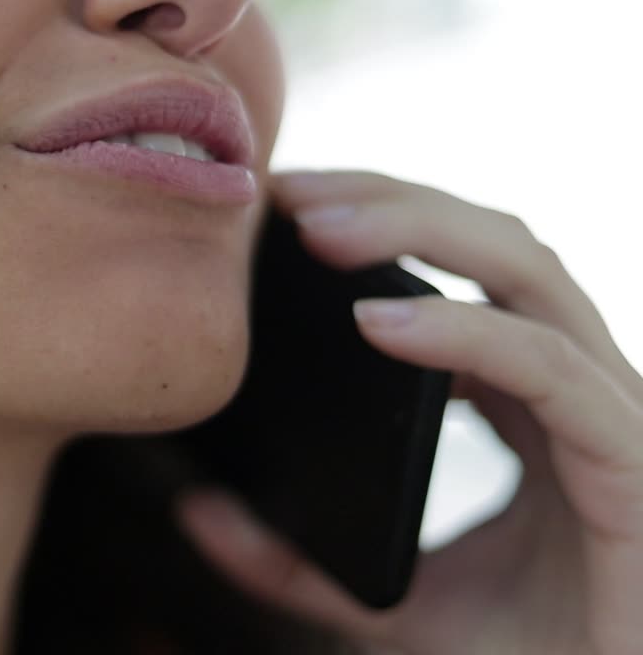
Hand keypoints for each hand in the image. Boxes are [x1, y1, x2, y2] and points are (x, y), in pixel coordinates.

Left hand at [177, 170, 642, 654]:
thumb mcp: (384, 603)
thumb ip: (295, 562)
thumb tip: (196, 510)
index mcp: (529, 399)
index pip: (465, 270)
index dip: (383, 222)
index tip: (283, 210)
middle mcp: (575, 387)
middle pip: (498, 244)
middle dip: (392, 201)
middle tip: (287, 193)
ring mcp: (611, 415)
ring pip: (531, 275)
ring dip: (422, 232)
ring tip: (316, 229)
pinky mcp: (630, 465)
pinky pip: (548, 371)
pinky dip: (464, 334)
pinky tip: (377, 323)